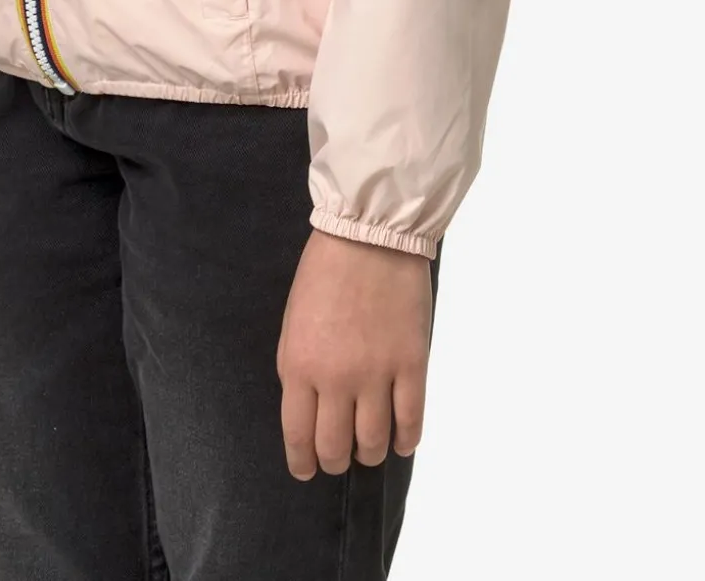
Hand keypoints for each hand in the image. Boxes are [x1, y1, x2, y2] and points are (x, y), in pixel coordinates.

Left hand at [277, 228, 432, 477]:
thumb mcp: (292, 322)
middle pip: (336, 446)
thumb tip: (310, 408)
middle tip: (340, 456)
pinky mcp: (412, 364)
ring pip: (373, 441)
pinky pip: (411, 419)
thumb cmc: (324, 272)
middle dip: (336, 460)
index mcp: (299, 366)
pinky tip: (403, 441)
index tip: (307, 470)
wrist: (369, 235)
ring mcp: (377, 374)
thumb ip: (299, 369)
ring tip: (370, 448)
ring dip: (370, 453)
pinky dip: (407, 439)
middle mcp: (336, 379)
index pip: (299, 435)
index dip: (303, 462)